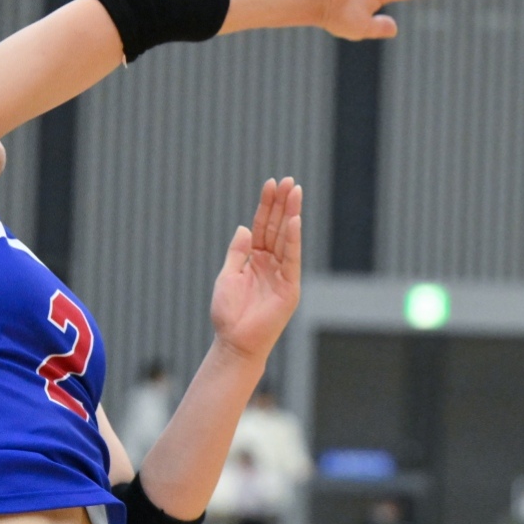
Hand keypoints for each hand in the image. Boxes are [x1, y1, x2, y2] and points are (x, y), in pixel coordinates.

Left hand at [209, 178, 301, 362]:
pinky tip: (294, 220)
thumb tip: (243, 227)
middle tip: (287, 180)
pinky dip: (293, 239)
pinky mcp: (290, 287)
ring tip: (294, 191)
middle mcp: (271, 265)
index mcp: (255, 261)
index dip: (266, 206)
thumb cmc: (228, 314)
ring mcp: (282, 275)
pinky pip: (292, 258)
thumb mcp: (228, 276)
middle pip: (277, 228)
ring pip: (287, 238)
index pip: (262, 227)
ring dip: (291, 214)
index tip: (271, 184)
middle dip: (282, 204)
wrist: (234, 342)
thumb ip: (238, 251)